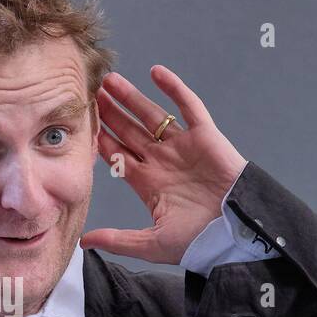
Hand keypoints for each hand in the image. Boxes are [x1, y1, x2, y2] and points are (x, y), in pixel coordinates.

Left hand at [80, 66, 247, 263]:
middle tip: (90, 94)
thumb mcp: (151, 244)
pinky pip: (188, 106)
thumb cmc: (198, 242)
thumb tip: (83, 242)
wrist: (234, 232)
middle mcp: (163, 161)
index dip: (100, 139)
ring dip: (132, 98)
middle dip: (110, 114)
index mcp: (148, 183)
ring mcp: (183, 147)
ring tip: (110, 80)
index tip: (81, 125)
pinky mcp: (204, 136)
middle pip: (130, 131)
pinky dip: (174, 88)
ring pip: (152, 115)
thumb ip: (117, 239)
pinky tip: (156, 72)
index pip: (118, 155)